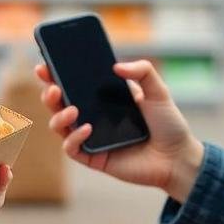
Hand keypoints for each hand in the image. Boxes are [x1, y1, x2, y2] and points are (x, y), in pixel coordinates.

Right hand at [37, 60, 204, 201]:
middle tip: (53, 86)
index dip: (54, 75)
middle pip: (59, 103)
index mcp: (102, 99)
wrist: (179, 157)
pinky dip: (74, 137)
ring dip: (58, 115)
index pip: (73, 84)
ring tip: (71, 108)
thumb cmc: (168, 124)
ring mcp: (90, 138)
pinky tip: (87, 128)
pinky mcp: (93, 158)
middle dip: (49, 92)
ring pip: (59, 126)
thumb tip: (116, 66)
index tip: (44, 65)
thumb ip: (143, 71)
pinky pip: (72, 148)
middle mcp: (92, 117)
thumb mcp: (158, 91)